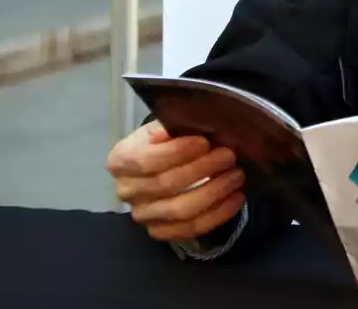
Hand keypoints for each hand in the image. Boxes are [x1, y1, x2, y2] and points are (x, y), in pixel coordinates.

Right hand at [106, 120, 245, 242]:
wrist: (162, 165)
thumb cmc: (166, 141)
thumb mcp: (164, 126)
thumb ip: (170, 126)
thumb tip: (170, 131)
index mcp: (121, 160)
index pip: (146, 161)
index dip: (177, 152)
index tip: (205, 142)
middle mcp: (126, 191)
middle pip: (166, 185)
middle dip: (203, 169)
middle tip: (229, 156)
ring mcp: (143, 215)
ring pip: (181, 210)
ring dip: (214, 192)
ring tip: (236, 175)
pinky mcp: (160, 232)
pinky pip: (191, 228)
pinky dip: (218, 214)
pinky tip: (236, 197)